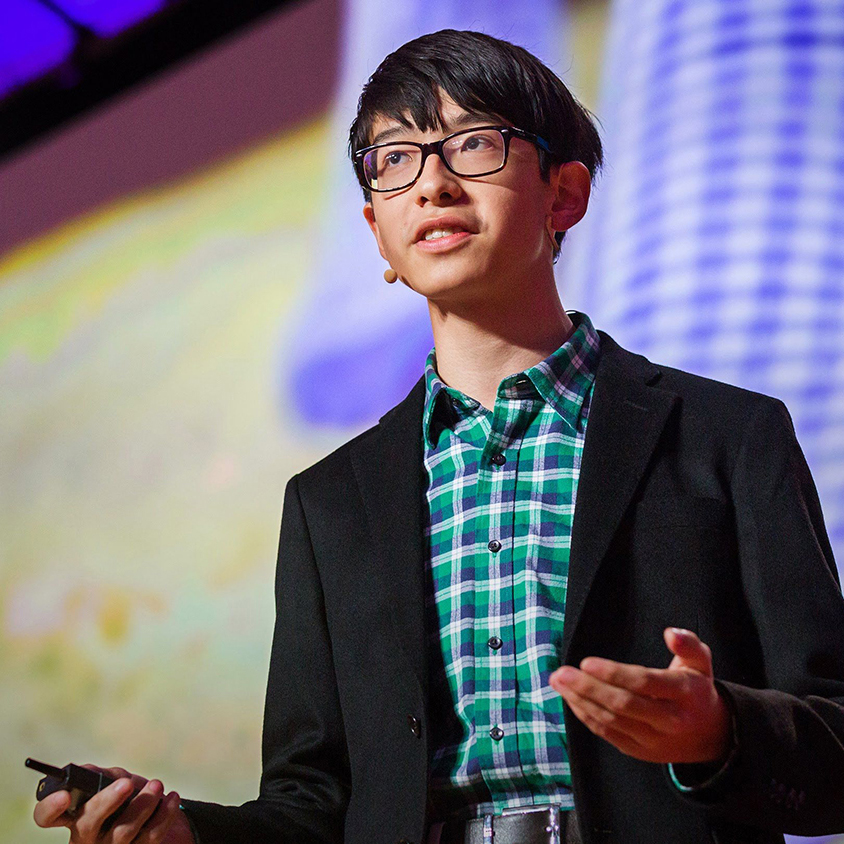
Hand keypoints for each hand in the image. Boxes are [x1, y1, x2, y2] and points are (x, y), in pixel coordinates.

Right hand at [33, 765, 194, 842]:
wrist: (154, 811)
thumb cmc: (125, 793)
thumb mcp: (111, 780)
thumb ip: (99, 775)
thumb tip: (87, 773)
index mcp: (72, 815)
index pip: (46, 817)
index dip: (50, 808)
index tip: (65, 795)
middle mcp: (85, 838)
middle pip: (87, 825)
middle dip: (107, 802)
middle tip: (127, 783)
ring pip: (123, 832)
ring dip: (143, 804)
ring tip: (156, 785)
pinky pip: (150, 837)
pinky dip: (164, 815)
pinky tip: (171, 798)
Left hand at [550, 628, 732, 763]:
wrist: (711, 737)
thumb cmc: (696, 689)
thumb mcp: (701, 662)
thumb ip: (688, 643)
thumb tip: (670, 632)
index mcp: (685, 694)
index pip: (645, 683)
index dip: (614, 673)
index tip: (586, 661)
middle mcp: (670, 720)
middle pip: (623, 704)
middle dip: (588, 688)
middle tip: (561, 672)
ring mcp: (654, 740)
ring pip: (611, 721)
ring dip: (580, 701)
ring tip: (558, 681)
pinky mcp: (640, 750)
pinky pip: (608, 733)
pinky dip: (586, 716)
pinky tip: (570, 698)